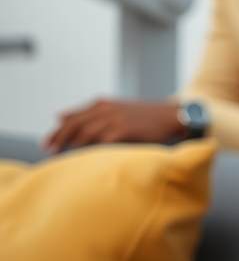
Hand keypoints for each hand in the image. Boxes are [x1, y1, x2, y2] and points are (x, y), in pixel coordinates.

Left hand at [42, 99, 184, 152]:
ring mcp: (115, 119)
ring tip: (62, 155)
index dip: (57, 131)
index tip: (46, 143)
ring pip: (85, 132)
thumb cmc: (142, 116)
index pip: (72, 117)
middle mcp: (107, 109)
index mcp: (102, 104)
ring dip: (71, 144)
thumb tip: (59, 116)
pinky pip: (101, 140)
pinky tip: (84, 156)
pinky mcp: (125, 130)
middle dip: (59, 137)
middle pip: (75, 124)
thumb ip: (88, 113)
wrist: (170, 116)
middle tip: (49, 150)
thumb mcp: (114, 109)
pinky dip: (91, 148)